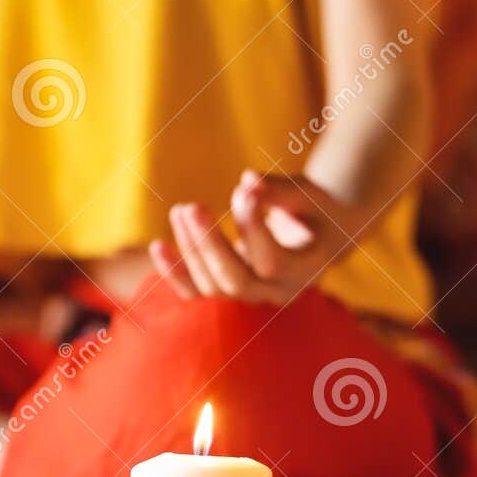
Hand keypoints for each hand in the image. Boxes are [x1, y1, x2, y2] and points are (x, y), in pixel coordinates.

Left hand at [149, 171, 362, 303]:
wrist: (318, 237)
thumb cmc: (315, 210)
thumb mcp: (308, 196)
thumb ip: (280, 191)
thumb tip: (246, 180)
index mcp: (306, 270)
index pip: (271, 262)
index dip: (252, 228)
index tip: (242, 191)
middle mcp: (278, 291)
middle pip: (236, 282)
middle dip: (209, 245)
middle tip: (191, 207)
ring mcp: (253, 296)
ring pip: (213, 286)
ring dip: (191, 248)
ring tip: (181, 209)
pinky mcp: (229, 290)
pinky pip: (197, 292)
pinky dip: (175, 272)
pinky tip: (157, 246)